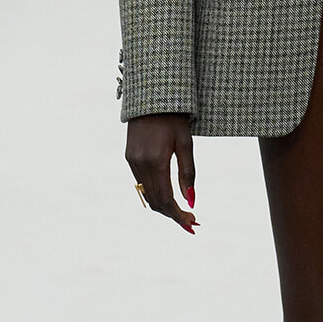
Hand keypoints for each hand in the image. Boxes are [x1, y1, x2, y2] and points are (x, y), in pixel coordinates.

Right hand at [125, 112, 198, 232]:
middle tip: (191, 222)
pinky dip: (155, 193)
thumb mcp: (185, 144)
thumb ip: (188, 173)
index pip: (166, 200)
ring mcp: (132, 161)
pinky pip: (142, 183)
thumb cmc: (174, 118)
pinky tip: (168, 195)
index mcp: (155, 161)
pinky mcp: (129, 158)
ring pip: (148, 195)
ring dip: (164, 207)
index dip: (179, 215)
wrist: (150, 98)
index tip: (193, 223)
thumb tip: (191, 200)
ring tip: (182, 212)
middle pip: (156, 202)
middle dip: (173, 215)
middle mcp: (140, 164)